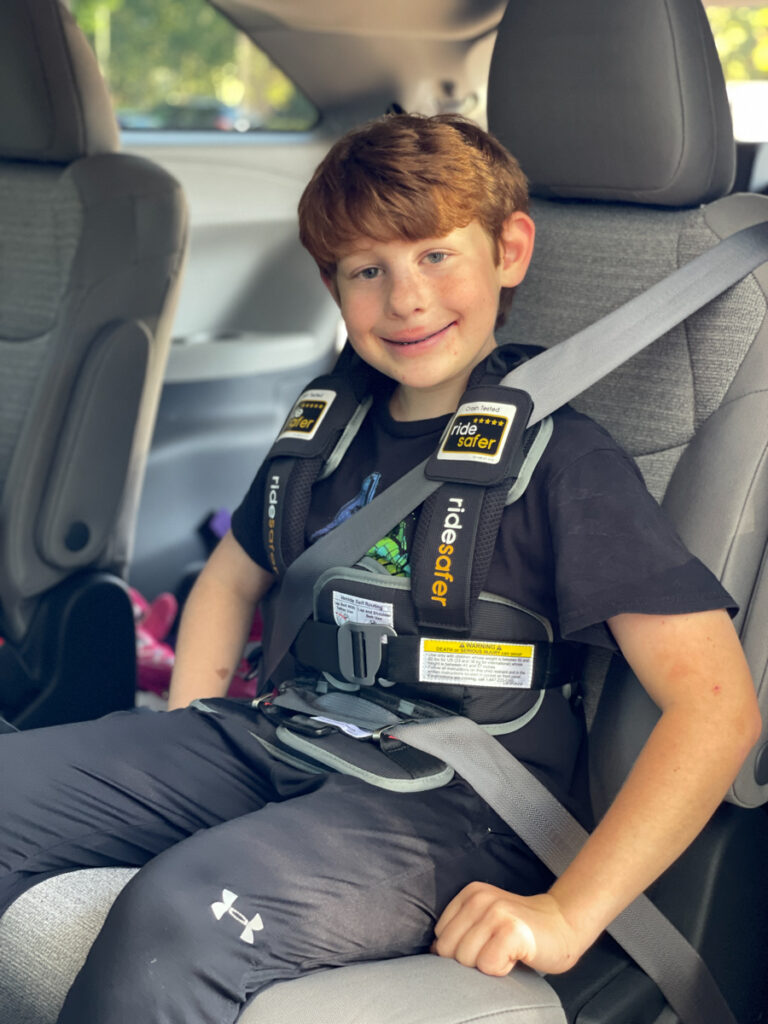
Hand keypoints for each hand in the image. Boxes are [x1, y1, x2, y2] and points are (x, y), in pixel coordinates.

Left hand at [432, 882, 581, 975]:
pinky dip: (502, 970)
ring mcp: (497, 912)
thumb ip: (460, 930)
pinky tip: (516, 958)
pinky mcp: (512, 930)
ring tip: (506, 952)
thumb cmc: (520, 931)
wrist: (563, 924)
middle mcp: (480, 898)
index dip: (459, 951)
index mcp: (469, 893)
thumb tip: (432, 951)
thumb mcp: (484, 920)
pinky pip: (488, 966)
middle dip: (470, 961)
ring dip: (487, 966)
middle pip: (449, 950)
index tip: (484, 945)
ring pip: (466, 960)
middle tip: (496, 951)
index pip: (440, 937)